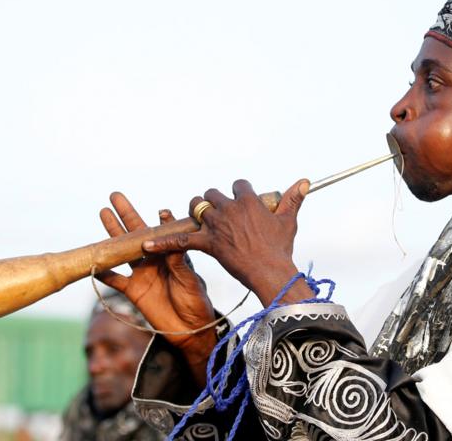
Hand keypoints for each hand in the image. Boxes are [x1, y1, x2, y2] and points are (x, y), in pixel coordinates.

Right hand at [95, 192, 217, 385]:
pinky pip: (113, 279)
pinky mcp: (132, 291)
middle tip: (115, 196)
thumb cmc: (196, 301)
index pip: (163, 233)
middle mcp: (154, 259)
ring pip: (122, 250)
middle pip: (136, 233)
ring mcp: (141, 273)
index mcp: (170, 254)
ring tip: (104, 213)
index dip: (162, 221)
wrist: (190, 330)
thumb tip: (171, 243)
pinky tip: (91, 261)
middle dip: (126, 214)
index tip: (162, 212)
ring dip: (112, 234)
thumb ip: (179, 262)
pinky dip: (102, 272)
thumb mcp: (190, 280)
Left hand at [143, 178, 313, 306]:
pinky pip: (180, 239)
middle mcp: (230, 209)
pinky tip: (146, 246)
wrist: (271, 271)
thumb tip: (306, 181)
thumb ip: (293, 198)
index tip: (240, 202)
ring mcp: (217, 225)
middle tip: (219, 215)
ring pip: (197, 207)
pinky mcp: (207, 243)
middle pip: (212, 194)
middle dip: (213, 202)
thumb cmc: (281, 248)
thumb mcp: (288, 221)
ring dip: (196, 211)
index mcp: (249, 201)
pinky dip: (163, 243)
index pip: (237, 185)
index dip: (238, 193)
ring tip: (199, 220)